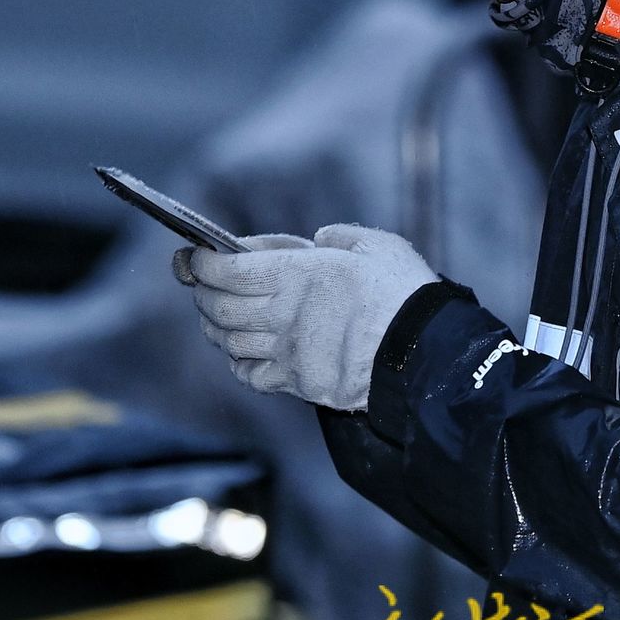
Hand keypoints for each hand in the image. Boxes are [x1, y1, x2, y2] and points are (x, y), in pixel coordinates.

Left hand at [172, 226, 438, 409]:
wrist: (422, 354)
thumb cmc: (404, 294)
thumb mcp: (378, 245)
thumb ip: (343, 237)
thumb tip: (321, 238)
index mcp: (299, 273)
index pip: (230, 270)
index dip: (205, 264)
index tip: (196, 258)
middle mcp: (284, 312)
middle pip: (220, 307)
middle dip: (203, 294)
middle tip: (201, 285)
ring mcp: (288, 351)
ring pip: (230, 342)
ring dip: (216, 328)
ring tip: (218, 318)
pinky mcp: (299, 382)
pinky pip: (252, 376)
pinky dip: (240, 364)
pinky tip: (245, 355)